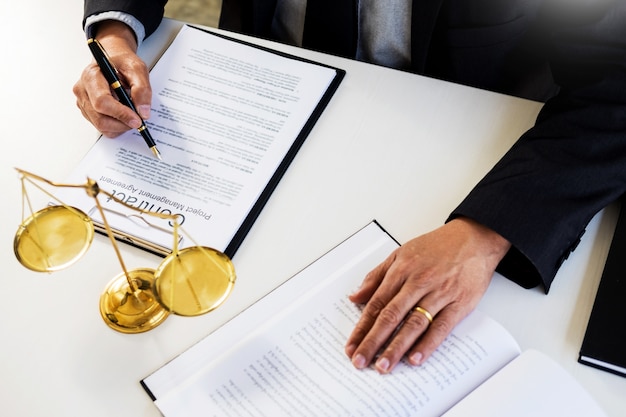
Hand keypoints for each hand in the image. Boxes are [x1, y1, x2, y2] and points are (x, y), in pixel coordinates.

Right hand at [73, 20, 151, 136]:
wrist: (113, 60)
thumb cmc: (122, 62)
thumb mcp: (137, 69)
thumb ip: (142, 89)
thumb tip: (143, 112)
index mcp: (92, 76)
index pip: (102, 102)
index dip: (121, 114)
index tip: (137, 119)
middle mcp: (83, 90)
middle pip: (100, 118)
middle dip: (122, 124)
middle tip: (138, 121)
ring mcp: (83, 102)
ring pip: (101, 125)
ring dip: (120, 126)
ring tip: (131, 115)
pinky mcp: (87, 110)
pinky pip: (101, 127)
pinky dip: (116, 127)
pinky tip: (123, 116)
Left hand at [345, 217, 510, 372]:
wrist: (474, 238)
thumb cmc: (437, 246)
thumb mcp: (401, 254)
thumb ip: (377, 276)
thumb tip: (355, 296)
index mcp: (401, 271)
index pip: (376, 303)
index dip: (362, 327)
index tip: (351, 346)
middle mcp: (417, 282)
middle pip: (390, 316)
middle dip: (373, 341)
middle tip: (360, 361)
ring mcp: (439, 293)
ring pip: (413, 324)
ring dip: (396, 347)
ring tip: (383, 365)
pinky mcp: (459, 303)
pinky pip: (441, 327)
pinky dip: (428, 344)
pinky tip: (415, 358)